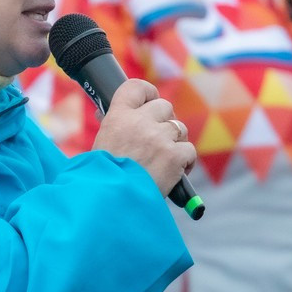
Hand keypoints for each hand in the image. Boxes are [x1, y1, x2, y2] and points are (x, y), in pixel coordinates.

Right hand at [92, 79, 195, 195]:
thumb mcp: (101, 145)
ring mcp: (159, 138)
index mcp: (118, 117)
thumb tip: (115, 115)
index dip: (148, 92)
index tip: (150, 101)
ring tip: (165, 160)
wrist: (111, 204)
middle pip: (165, 106)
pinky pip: (189, 150)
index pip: (136, 87)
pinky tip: (176, 173)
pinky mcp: (174, 156)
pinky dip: (186, 162)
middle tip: (159, 139)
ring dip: (176, 142)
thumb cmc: (102, 179)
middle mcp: (140, 122)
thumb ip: (114, 128)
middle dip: (164, 121)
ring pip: (180, 128)